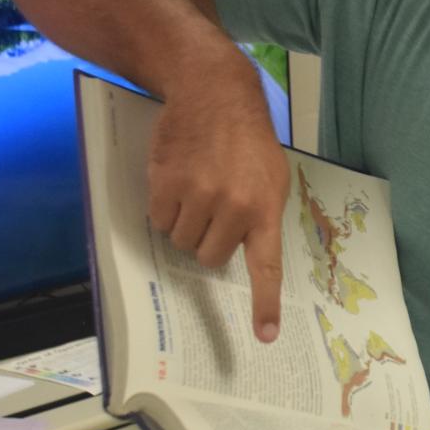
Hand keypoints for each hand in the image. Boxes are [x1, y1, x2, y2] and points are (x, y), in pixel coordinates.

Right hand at [147, 62, 288, 340]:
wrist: (213, 92)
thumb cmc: (246, 138)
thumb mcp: (271, 176)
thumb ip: (261, 215)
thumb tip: (246, 255)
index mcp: (265, 208)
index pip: (266, 267)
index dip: (264, 304)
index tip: (265, 336)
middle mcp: (234, 207)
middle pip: (208, 257)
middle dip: (207, 239)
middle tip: (213, 208)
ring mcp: (199, 196)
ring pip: (180, 240)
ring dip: (184, 222)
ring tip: (196, 188)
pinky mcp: (167, 185)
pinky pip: (158, 220)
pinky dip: (163, 207)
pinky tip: (176, 180)